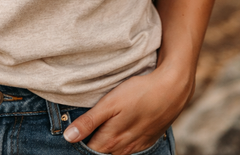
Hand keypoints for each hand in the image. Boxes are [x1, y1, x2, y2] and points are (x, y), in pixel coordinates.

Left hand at [63, 66, 191, 154]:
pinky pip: (129, 148)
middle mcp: (122, 149)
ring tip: (104, 127)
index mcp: (110, 140)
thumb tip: (69, 138)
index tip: (73, 133)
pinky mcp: (146, 140)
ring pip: (115, 151)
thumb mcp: (109, 103)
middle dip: (92, 143)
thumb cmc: (138, 93)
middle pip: (101, 152)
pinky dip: (121, 143)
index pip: (88, 150)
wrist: (171, 90)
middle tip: (87, 128)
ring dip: (107, 143)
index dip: (79, 141)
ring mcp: (136, 146)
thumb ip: (89, 122)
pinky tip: (120, 130)